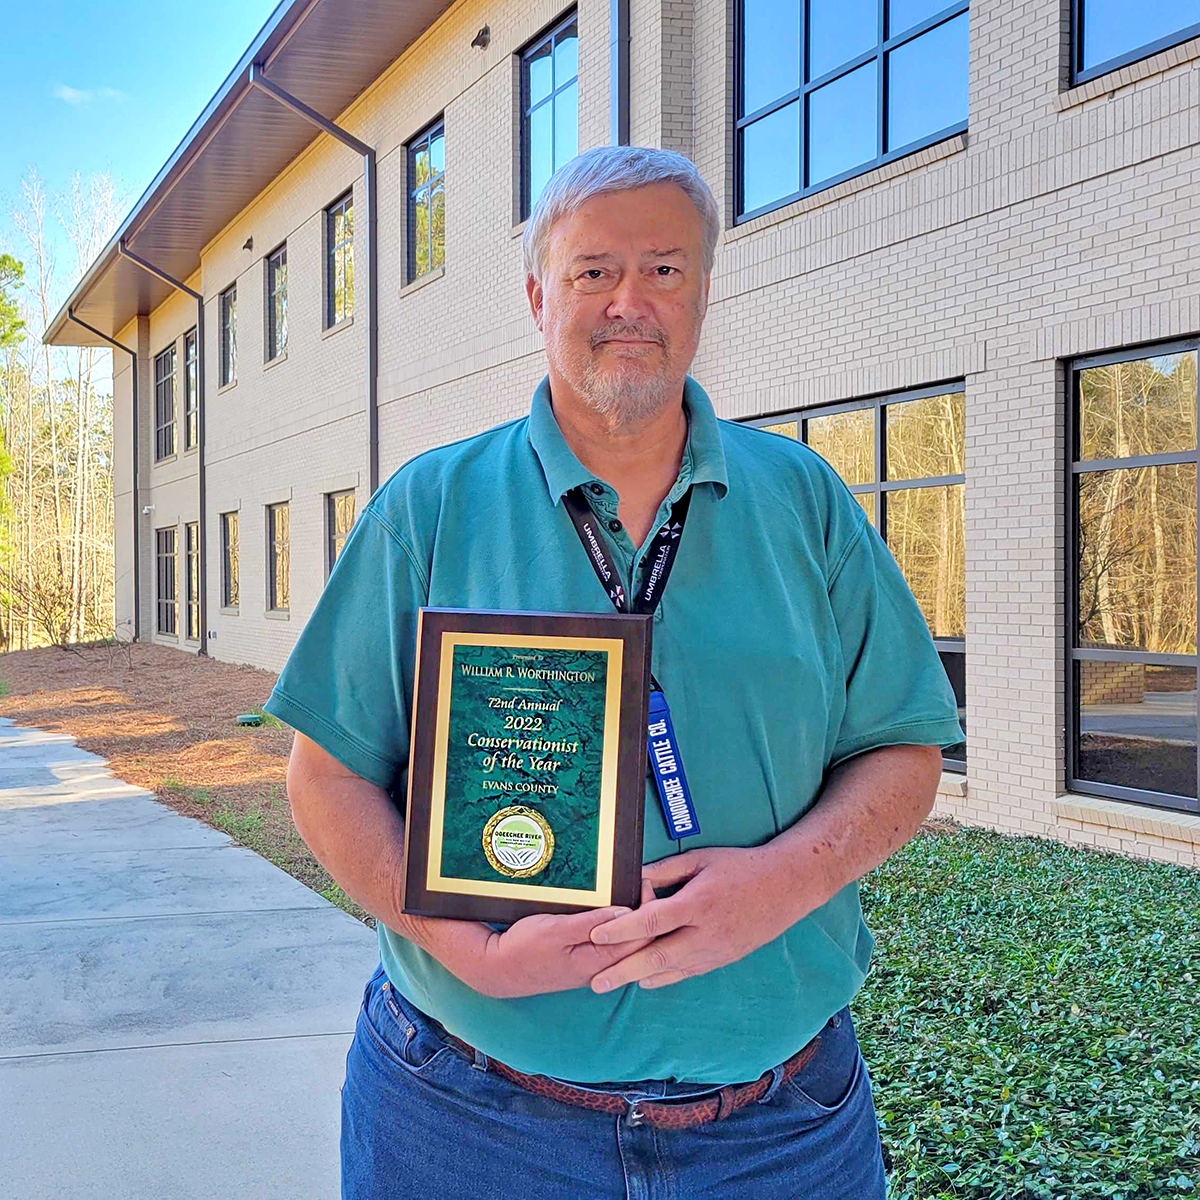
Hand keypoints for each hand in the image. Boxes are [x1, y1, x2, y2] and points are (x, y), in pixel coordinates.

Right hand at [429, 879, 656, 999]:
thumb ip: (592, 922)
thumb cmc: (524, 949)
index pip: (640, 939)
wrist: (498, 969)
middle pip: (638, 943)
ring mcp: (592, 967)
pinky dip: (618, 927)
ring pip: (625, 944)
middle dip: (645, 914)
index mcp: (597, 962)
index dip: (649, 911)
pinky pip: (611, 945)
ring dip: (633, 920)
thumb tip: (626, 912)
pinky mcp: (583, 962)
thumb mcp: (557, 929)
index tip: (644, 884)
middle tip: (642, 884)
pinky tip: (615, 911)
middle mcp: (600, 969)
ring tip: (631, 893)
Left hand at [586, 846, 814, 992]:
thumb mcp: (701, 860)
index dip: (622, 930)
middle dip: (623, 970)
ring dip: (639, 978)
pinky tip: (644, 980)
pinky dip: (663, 978)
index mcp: (699, 902)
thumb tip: (633, 880)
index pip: (653, 920)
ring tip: (610, 983)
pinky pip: (688, 972)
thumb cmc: (740, 866)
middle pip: (657, 956)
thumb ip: (665, 871)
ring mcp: (716, 950)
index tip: (596, 935)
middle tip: (595, 981)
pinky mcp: (723, 959)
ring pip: (671, 970)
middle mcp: (706, 932)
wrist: (786, 886)